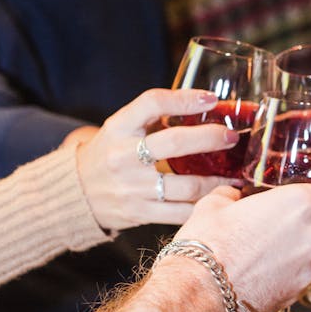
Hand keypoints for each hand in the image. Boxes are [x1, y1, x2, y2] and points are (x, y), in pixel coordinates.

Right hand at [75, 88, 238, 230]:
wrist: (75, 193)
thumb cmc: (110, 154)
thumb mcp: (122, 128)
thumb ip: (154, 117)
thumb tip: (206, 104)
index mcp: (119, 127)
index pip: (152, 103)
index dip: (184, 99)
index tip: (211, 99)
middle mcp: (123, 156)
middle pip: (175, 143)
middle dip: (210, 138)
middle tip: (232, 137)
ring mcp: (132, 187)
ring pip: (186, 185)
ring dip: (217, 181)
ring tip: (235, 177)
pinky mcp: (139, 212)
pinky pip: (181, 212)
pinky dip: (203, 206)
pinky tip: (218, 200)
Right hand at [174, 182, 310, 311]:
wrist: (200, 292)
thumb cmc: (207, 244)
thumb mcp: (215, 205)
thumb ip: (233, 196)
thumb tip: (233, 195)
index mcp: (301, 202)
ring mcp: (310, 267)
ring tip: (294, 251)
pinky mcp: (300, 293)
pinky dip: (303, 277)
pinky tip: (281, 272)